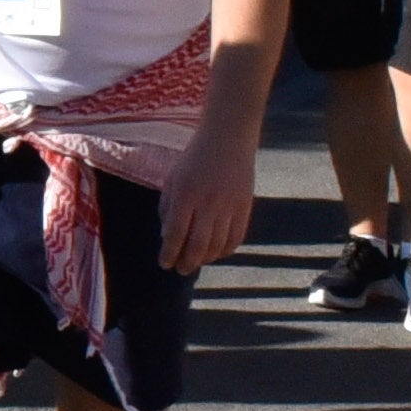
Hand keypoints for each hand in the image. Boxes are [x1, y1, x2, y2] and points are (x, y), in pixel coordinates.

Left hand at [157, 121, 258, 273]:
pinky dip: (225, 251)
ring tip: (196, 262)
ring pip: (217, 245)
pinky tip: (216, 253)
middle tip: (181, 270)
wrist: (227, 140)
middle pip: (197, 245)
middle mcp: (207, 203)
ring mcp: (229, 206)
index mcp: (185, 194)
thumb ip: (168, 208)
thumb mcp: (173, 179)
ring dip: (205, 259)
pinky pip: (236, 238)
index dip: (168, 253)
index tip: (164, 264)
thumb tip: (166, 238)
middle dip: (187, 263)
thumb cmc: (194, 160)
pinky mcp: (245, 207)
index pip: (174, 233)